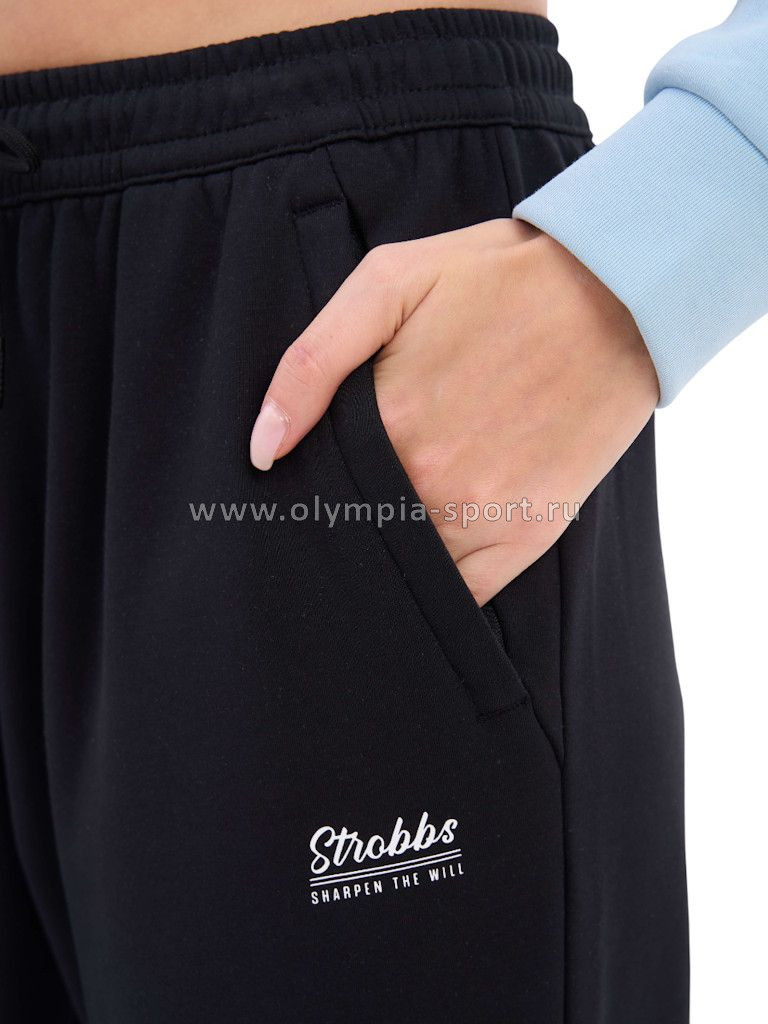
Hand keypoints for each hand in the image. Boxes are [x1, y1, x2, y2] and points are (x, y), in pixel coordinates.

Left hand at [250, 219, 658, 605]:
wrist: (615, 295)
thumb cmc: (496, 280)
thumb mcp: (389, 282)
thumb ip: (312, 362)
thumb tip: (263, 448)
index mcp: (389, 426)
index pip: (313, 494)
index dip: (299, 495)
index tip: (298, 489)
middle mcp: (433, 485)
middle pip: (355, 534)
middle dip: (339, 526)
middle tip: (344, 503)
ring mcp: (484, 519)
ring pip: (405, 570)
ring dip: (386, 559)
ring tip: (390, 522)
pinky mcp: (527, 537)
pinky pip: (462, 596)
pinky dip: (438, 589)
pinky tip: (428, 561)